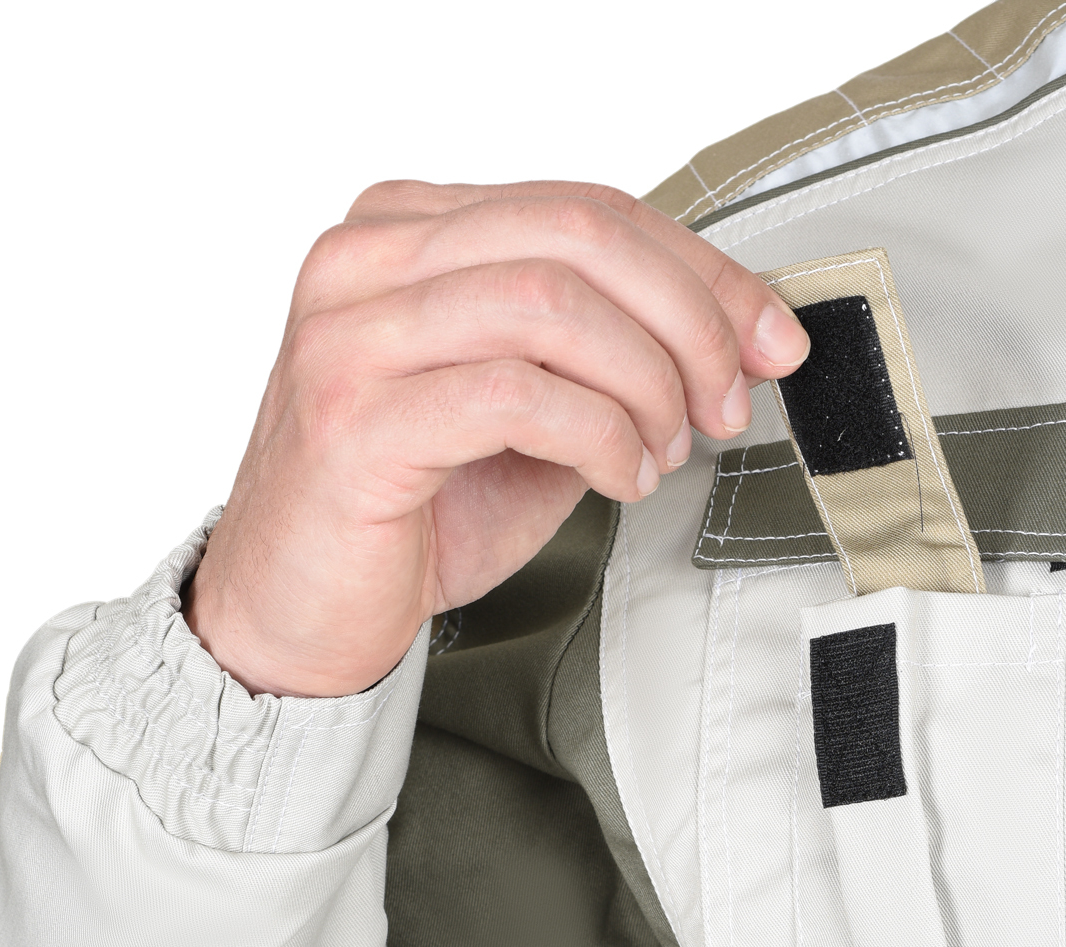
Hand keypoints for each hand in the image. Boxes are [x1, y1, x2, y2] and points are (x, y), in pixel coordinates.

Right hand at [184, 180, 809, 696]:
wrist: (299, 617)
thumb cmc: (406, 519)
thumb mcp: (529, 420)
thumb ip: (602, 362)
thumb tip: (729, 339)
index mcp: (405, 236)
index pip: (581, 210)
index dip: (697, 269)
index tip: (766, 337)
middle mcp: (366, 264)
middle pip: (575, 236)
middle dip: (687, 320)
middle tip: (729, 399)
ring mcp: (350, 336)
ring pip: (551, 304)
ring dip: (645, 381)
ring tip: (664, 448)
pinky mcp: (355, 419)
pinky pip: (517, 396)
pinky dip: (599, 436)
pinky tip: (620, 477)